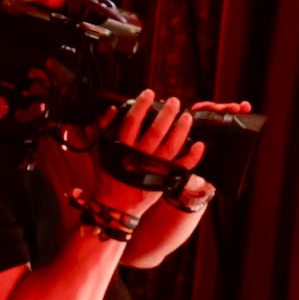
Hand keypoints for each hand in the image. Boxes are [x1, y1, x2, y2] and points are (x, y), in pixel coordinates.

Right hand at [77, 89, 207, 226]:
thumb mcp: (99, 151)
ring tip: (188, 116)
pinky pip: (182, 167)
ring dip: (182, 130)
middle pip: (156, 131)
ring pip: (171, 146)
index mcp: (122, 148)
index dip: (142, 105)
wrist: (115, 206)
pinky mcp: (164, 180)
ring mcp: (154, 169)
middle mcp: (139, 157)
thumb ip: (102, 128)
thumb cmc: (108, 175)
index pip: (133, 121)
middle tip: (175, 101)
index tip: (150, 93)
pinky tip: (199, 144)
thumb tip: (114, 108)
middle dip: (167, 113)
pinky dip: (193, 156)